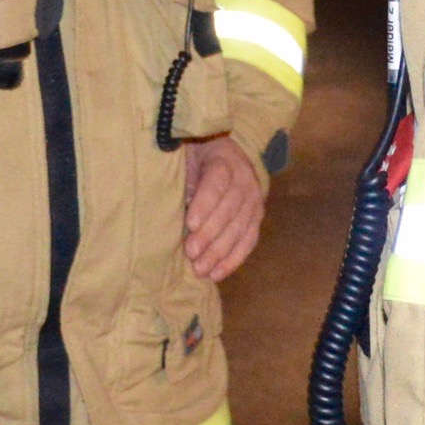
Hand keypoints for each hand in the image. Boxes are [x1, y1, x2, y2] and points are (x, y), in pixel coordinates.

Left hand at [183, 135, 264, 281]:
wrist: (222, 150)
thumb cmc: (194, 157)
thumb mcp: (186, 156)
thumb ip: (180, 176)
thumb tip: (168, 204)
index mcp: (224, 160)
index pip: (217, 183)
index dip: (205, 204)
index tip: (190, 223)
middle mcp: (245, 180)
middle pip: (229, 210)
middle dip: (210, 234)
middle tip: (191, 252)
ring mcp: (254, 200)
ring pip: (240, 229)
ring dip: (220, 252)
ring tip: (201, 269)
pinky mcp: (256, 218)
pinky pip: (248, 241)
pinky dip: (233, 260)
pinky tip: (217, 274)